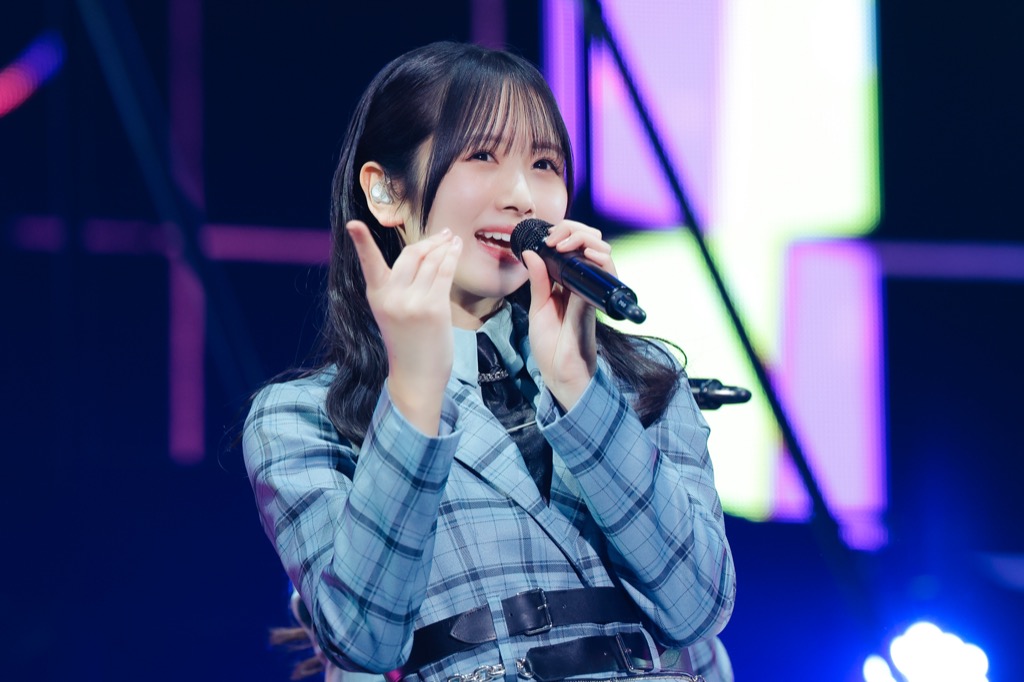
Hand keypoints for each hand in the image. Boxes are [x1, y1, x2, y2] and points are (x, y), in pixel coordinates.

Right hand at [346, 220, 461, 434]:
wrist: (416, 375)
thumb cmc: (407, 343)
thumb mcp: (392, 312)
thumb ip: (398, 286)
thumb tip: (422, 254)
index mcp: (376, 296)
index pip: (368, 263)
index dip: (361, 242)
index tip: (352, 224)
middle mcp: (392, 297)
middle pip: (411, 254)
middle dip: (428, 241)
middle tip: (442, 234)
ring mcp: (413, 302)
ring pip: (431, 261)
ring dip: (444, 246)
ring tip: (452, 240)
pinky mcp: (434, 308)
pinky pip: (444, 273)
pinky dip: (451, 258)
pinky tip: (455, 250)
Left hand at [523, 220, 614, 410]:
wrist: (560, 373)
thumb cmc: (550, 345)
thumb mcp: (538, 308)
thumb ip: (538, 281)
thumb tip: (531, 253)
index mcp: (566, 283)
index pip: (573, 246)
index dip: (563, 233)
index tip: (546, 239)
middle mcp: (582, 284)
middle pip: (590, 243)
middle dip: (574, 229)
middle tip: (554, 238)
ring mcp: (591, 291)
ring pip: (602, 252)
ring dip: (585, 239)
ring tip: (565, 243)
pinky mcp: (596, 301)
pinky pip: (607, 274)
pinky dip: (599, 258)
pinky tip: (585, 254)